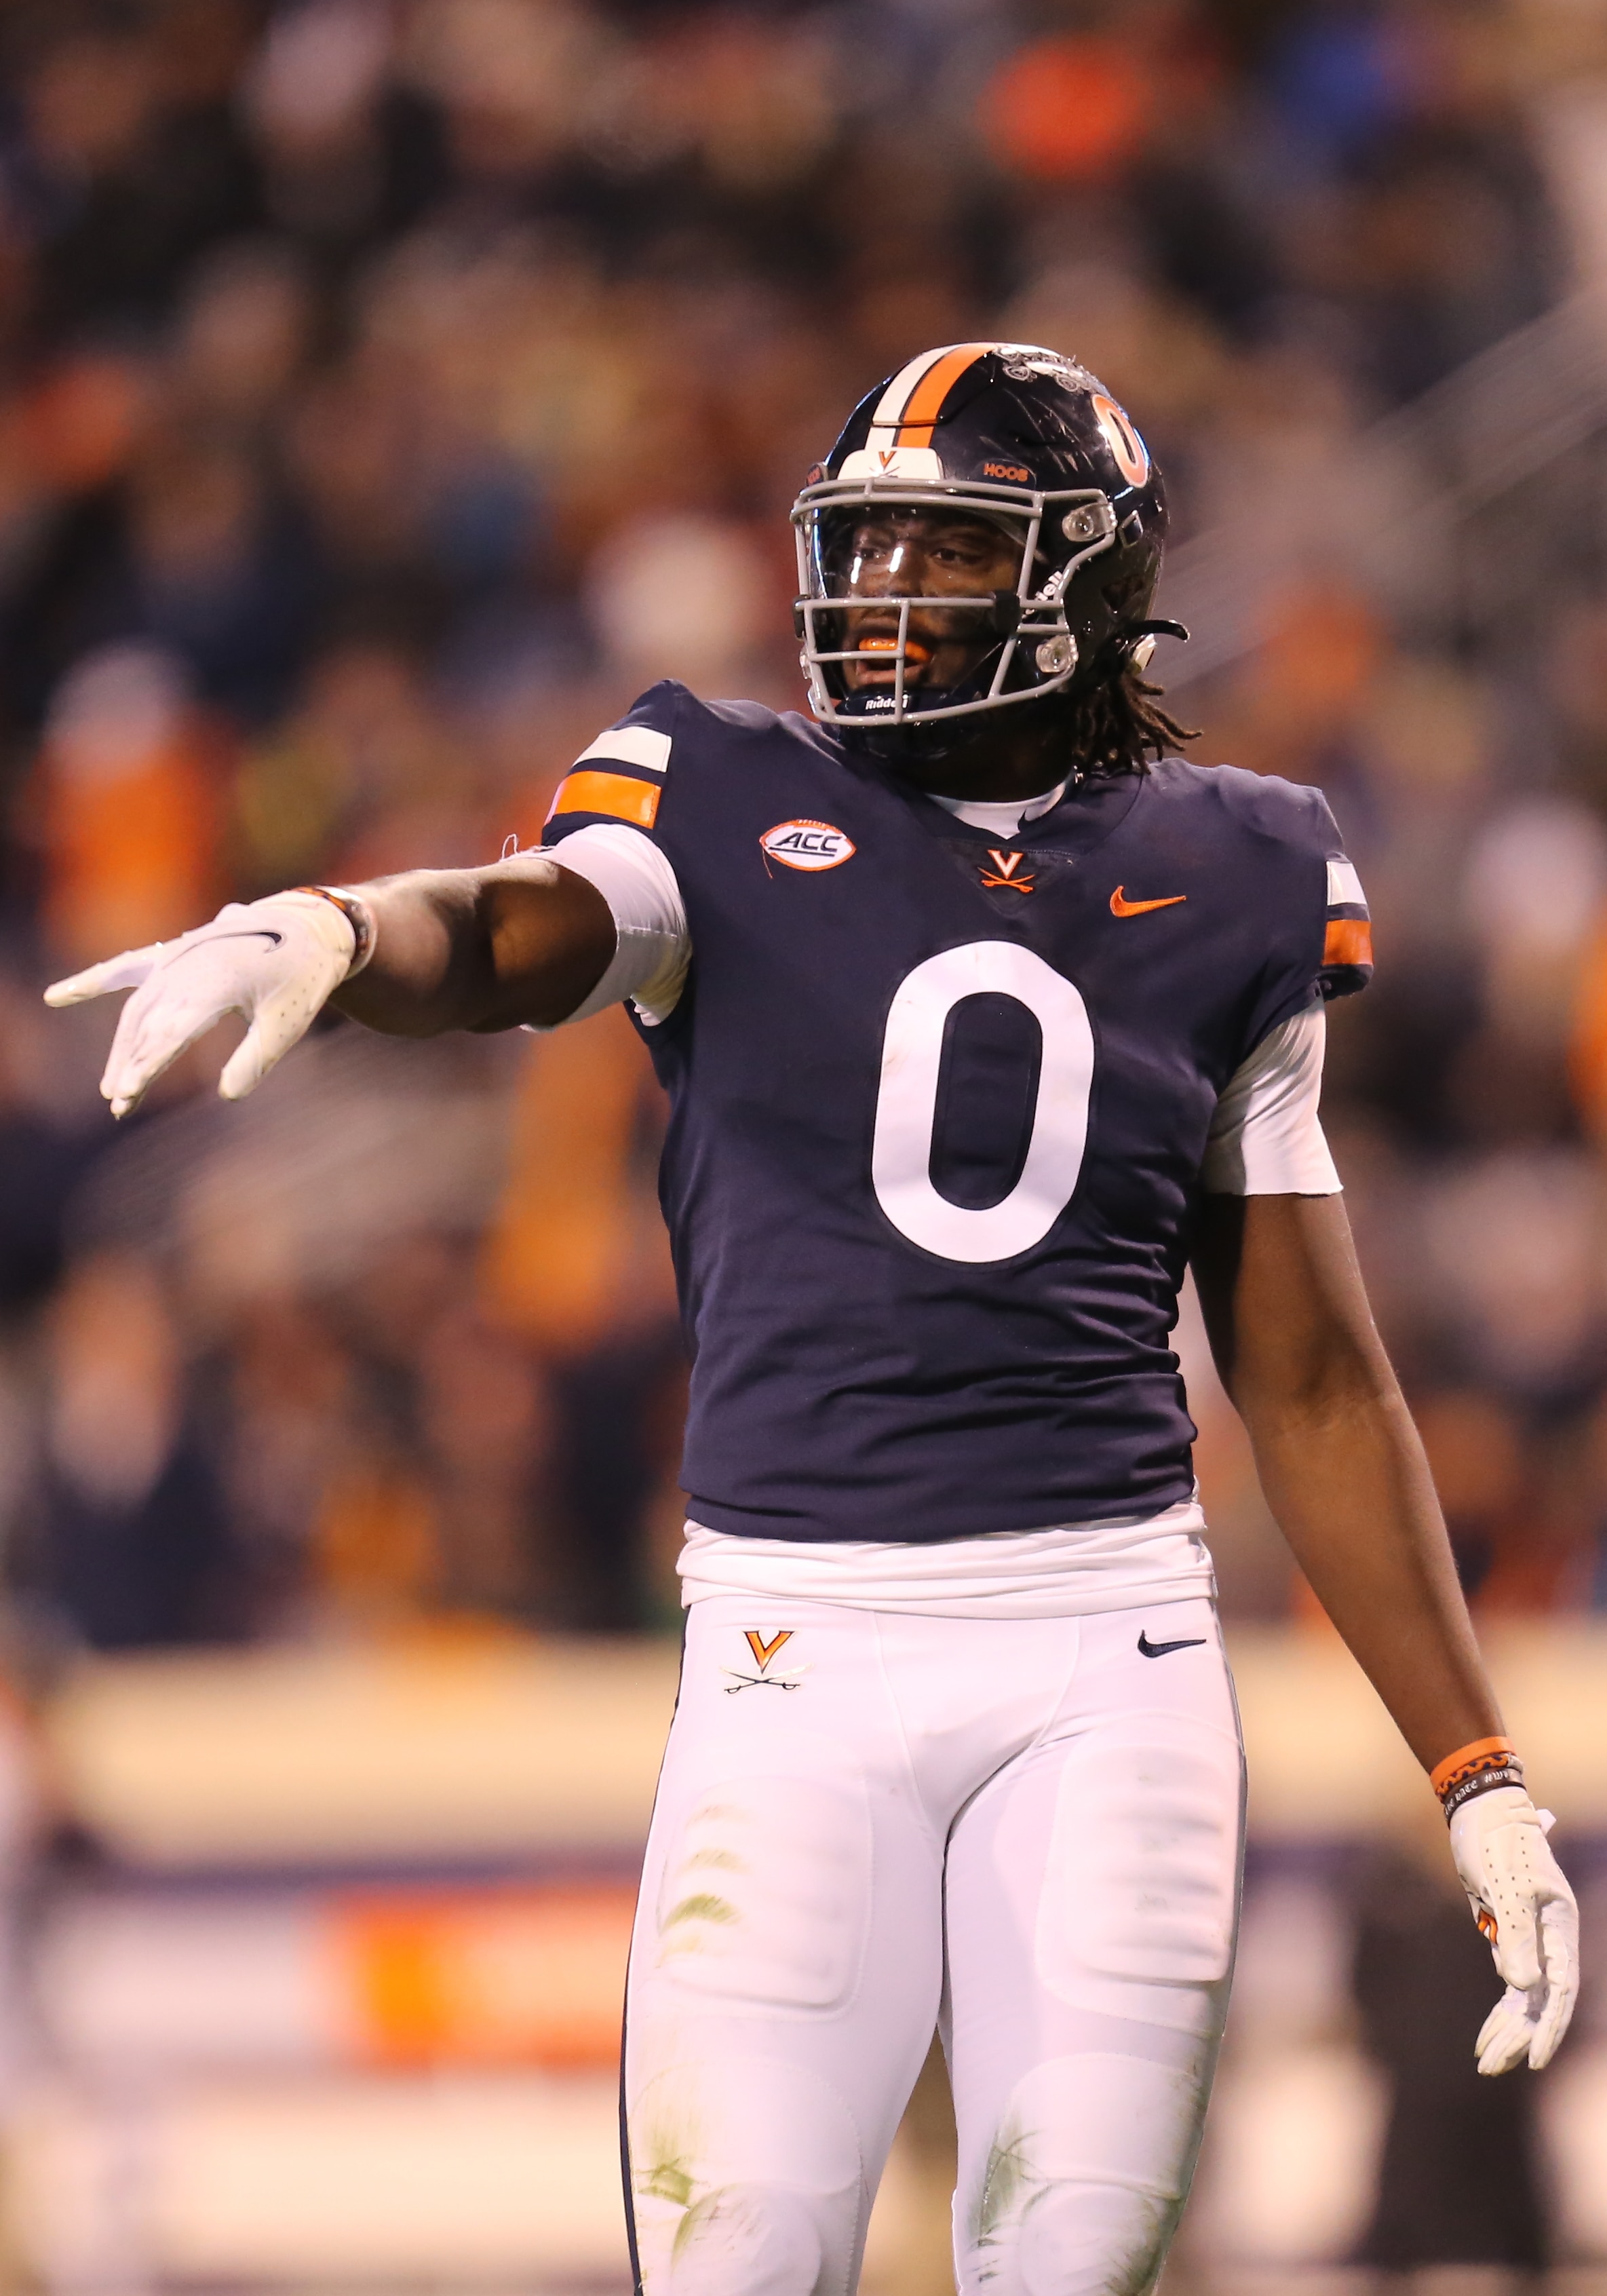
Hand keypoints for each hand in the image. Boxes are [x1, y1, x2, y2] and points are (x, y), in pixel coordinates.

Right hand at [44, 890, 363, 1116]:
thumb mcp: (287, 1023)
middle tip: (119, 1104)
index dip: (148, 1064)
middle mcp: (189, 965)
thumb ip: (256, 1059)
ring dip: (122, 1046)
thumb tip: (226, 1096)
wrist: (310, 927)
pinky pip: (126, 968)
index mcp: (218, 980)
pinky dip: (93, 982)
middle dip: (130, 1064)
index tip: (127, 1092)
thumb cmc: (303, 979)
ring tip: (112, 1087)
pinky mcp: (173, 954)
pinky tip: (57, 997)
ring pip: (137, 1006)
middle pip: (147, 1022)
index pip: (173, 1030)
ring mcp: (177, 956)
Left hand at [1450, 1784, 1578, 2073]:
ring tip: (1485, 2064)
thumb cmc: (1496, 1843)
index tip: (1534, 2059)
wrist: (1482, 1813)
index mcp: (1561, 1926)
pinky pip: (1511, 1988)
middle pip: (1543, 2001)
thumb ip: (1515, 1936)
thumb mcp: (1502, 1886)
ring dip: (1508, 2031)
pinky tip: (1485, 2038)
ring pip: (1527, 2000)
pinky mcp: (1511, 1940)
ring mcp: (1533, 1942)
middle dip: (1521, 2037)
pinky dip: (1499, 2013)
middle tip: (1492, 2068)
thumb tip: (1523, 1987)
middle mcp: (1552, 1939)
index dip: (1551, 2026)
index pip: (1561, 1988)